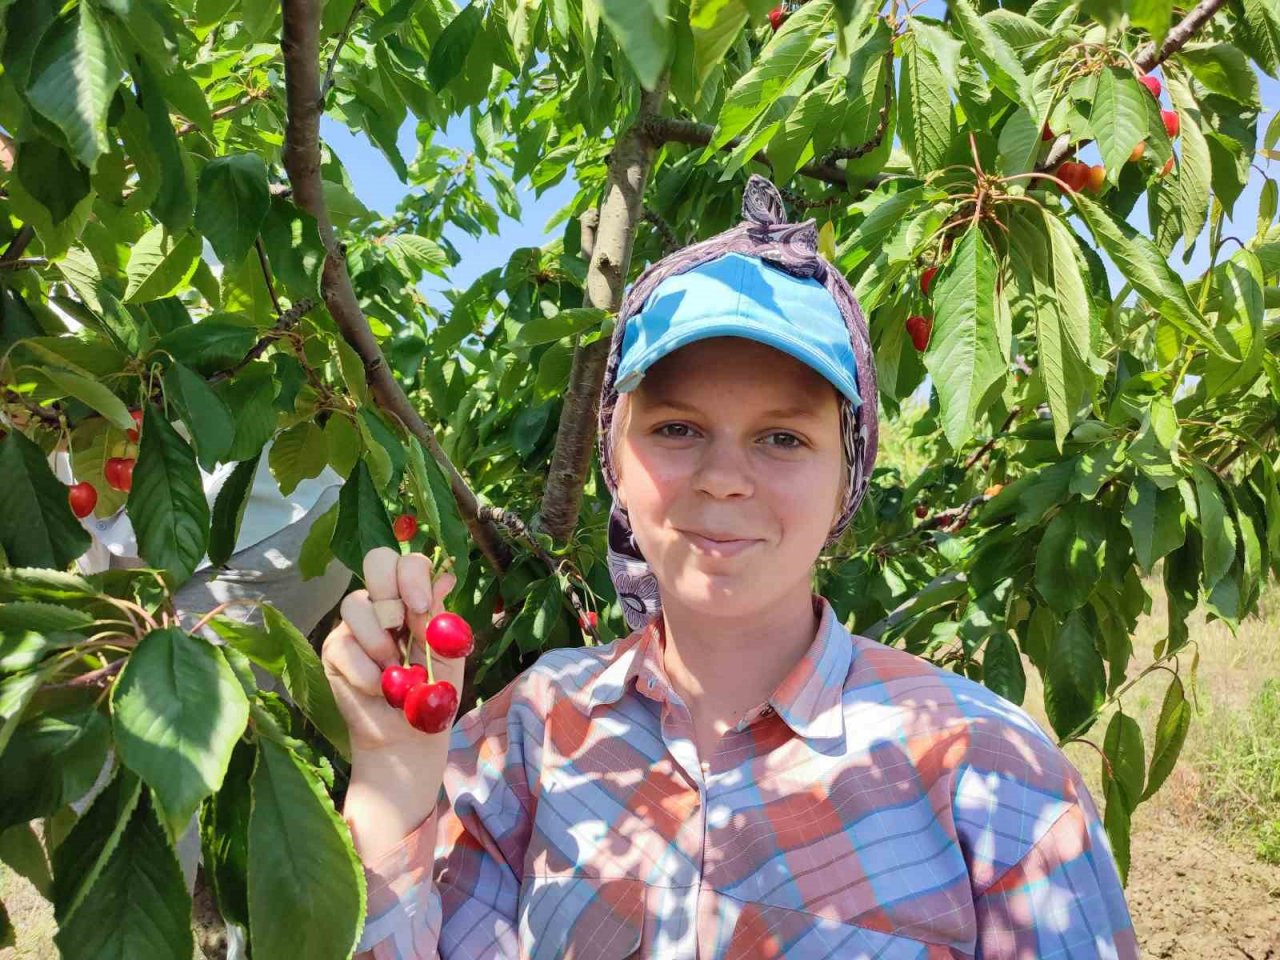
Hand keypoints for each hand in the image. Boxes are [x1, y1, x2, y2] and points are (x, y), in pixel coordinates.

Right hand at [322, 546, 462, 759]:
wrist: (409, 735)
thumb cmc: (432, 692)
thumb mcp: (447, 654)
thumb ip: (440, 617)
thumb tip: (445, 578)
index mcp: (413, 598)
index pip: (408, 562)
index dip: (413, 575)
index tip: (422, 606)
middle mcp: (382, 603)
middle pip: (376, 561)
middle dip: (390, 588)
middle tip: (403, 623)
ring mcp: (355, 624)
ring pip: (356, 604)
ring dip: (380, 643)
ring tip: (395, 672)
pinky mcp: (334, 650)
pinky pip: (344, 645)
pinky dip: (366, 671)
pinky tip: (379, 688)